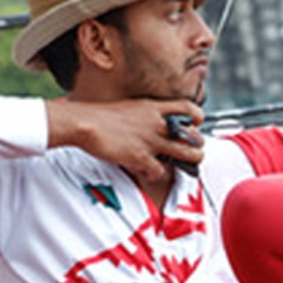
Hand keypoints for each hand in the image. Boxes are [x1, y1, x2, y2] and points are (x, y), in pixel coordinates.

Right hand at [48, 98, 203, 186]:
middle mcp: (157, 123)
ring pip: (187, 154)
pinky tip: (150, 172)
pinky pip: (161, 171)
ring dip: (189, 161)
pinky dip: (157, 175)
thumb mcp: (130, 107)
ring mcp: (151, 140)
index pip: (189, 108)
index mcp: (154, 108)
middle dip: (197, 145)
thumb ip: (146, 115)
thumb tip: (152, 125)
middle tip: (193, 151)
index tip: (196, 124)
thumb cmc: (101, 116)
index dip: (197, 117)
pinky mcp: (141, 156)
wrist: (85, 123)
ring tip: (185, 164)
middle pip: (194, 135)